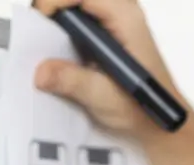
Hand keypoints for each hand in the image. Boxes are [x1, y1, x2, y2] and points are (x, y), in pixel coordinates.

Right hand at [32, 0, 184, 141]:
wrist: (157, 123)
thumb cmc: (142, 108)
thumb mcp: (105, 97)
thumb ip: (73, 82)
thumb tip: (41, 71)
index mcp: (126, 18)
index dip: (57, 0)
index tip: (39, 19)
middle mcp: (121, 12)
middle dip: (55, 7)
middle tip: (37, 28)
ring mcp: (114, 21)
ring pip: (79, 6)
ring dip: (59, 18)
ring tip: (44, 39)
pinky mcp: (106, 33)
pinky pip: (81, 18)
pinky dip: (64, 28)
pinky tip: (58, 48)